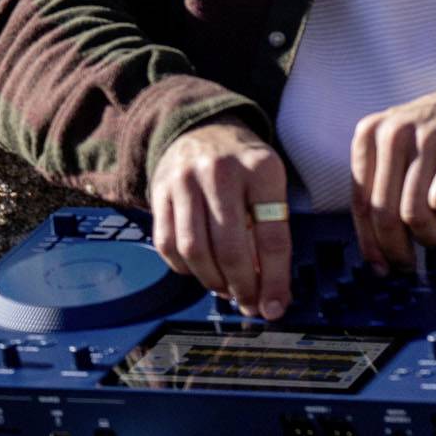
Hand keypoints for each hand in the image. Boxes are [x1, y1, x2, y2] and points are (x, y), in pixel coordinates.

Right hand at [150, 120, 291, 318]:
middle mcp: (221, 171)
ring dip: (212, 281)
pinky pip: (167, 243)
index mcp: (261, 169)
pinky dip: (184, 267)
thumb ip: (272, 232)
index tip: (275, 308)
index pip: (272, 238)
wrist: (202, 127)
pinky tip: (200, 269)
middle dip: (242, 287)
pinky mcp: (160, 189)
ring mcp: (185, 179)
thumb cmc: (244, 166)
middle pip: (230, 249)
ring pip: (195, 250)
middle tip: (248, 303)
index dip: (275, 281)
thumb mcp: (270, 184)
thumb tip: (272, 295)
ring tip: (225, 288)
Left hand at [349, 68, 435, 270]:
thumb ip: (383, 182)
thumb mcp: (400, 145)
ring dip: (428, 236)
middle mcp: (392, 133)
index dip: (368, 241)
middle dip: (397, 249)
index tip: (380, 266)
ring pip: (412, 213)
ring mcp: (425, 139)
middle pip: (383, 212)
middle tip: (411, 263)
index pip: (360, 201)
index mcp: (370, 134)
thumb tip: (376, 242)